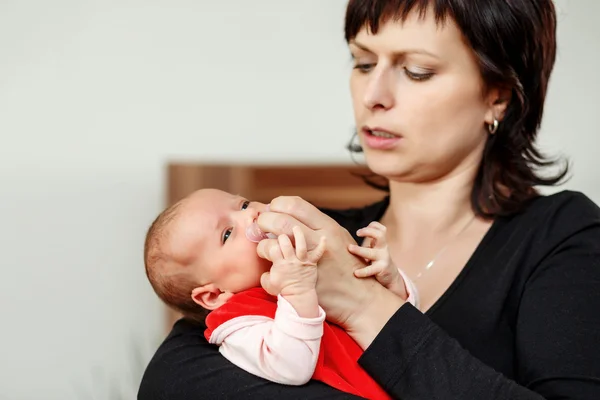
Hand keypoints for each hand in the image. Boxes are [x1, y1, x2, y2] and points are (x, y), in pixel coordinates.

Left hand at [255, 196, 402, 339]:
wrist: (360, 297)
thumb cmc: (348, 263)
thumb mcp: (339, 236)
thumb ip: (317, 225)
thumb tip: (292, 215)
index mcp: (327, 227)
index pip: (294, 205)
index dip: (277, 205)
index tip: (272, 210)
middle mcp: (318, 241)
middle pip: (280, 221)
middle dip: (264, 221)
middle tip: (261, 225)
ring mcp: (308, 262)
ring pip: (273, 246)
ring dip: (263, 245)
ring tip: (264, 248)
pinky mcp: (300, 282)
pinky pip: (273, 273)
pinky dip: (267, 272)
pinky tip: (269, 270)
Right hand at [260, 226, 325, 296]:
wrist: (299, 296)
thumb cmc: (283, 289)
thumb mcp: (267, 283)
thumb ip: (264, 273)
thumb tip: (263, 264)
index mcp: (279, 265)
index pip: (272, 248)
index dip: (268, 243)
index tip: (267, 243)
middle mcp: (291, 261)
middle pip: (285, 242)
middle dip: (282, 236)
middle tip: (280, 235)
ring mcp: (302, 261)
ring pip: (301, 245)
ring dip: (298, 234)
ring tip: (296, 227)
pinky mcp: (312, 262)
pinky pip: (318, 253)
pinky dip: (322, 245)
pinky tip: (324, 238)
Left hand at [348, 222, 407, 299]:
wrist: (390, 277)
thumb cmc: (377, 261)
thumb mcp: (374, 250)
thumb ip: (367, 244)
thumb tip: (345, 238)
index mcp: (380, 243)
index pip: (381, 229)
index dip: (373, 226)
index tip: (360, 231)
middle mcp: (383, 248)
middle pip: (380, 235)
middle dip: (368, 232)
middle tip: (357, 233)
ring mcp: (383, 258)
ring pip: (371, 252)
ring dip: (360, 250)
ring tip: (350, 248)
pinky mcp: (381, 269)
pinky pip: (371, 269)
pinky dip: (363, 271)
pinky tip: (356, 273)